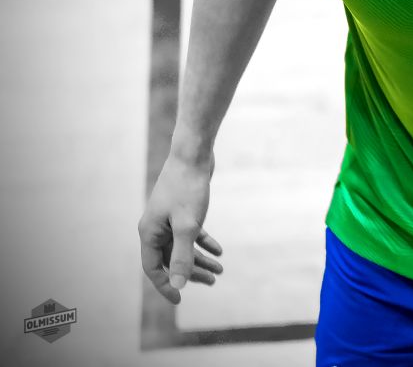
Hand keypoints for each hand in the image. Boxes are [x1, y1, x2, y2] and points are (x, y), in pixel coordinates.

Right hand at [138, 152, 223, 303]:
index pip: (153, 268)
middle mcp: (155, 226)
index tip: (179, 300)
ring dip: (200, 259)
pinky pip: (190, 232)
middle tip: (213, 281)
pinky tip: (219, 250)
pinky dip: (204, 242)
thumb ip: (182, 256)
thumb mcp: (187, 226)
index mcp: (149, 232)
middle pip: (170, 258)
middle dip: (190, 272)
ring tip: (220, 270)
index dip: (165, 285)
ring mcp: (168, 217)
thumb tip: (178, 285)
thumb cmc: (188, 188)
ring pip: (182, 246)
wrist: (194, 154)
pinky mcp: (182, 208)